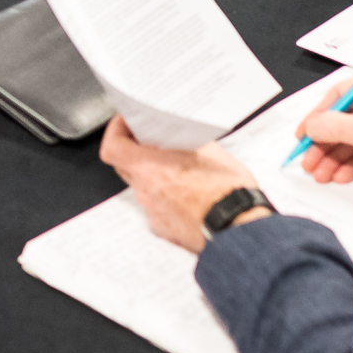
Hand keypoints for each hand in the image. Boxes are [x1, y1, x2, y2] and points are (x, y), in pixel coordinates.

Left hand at [99, 115, 264, 252]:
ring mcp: (154, 213)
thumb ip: (184, 140)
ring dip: (155, 175)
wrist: (240, 229)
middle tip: (154, 141)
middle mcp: (147, 192)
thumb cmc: (228, 193)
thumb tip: (177, 135)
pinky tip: (189, 193)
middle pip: (125, 166)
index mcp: (151, 169)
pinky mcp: (165, 229)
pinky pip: (158, 206)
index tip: (129, 123)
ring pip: (144, 186)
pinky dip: (167, 197)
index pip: (112, 147)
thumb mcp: (210, 150)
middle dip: (137, 151)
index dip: (116, 131)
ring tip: (180, 167)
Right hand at [296, 79, 352, 184]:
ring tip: (322, 174)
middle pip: (343, 121)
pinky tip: (341, 175)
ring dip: (333, 159)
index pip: (339, 95)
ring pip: (352, 140)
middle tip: (309, 160)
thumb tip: (313, 126)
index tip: (304, 133)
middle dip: (324, 145)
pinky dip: (351, 165)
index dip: (318, 115)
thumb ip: (338, 127)